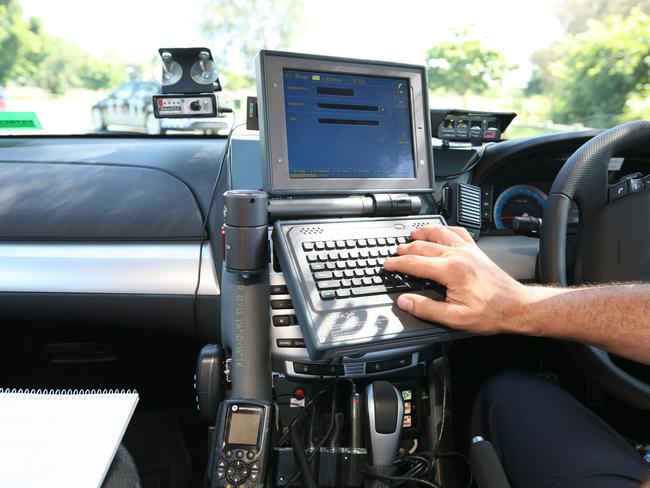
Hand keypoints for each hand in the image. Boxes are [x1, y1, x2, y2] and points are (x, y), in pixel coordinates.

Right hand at [383, 225, 531, 333]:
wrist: (517, 307)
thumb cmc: (490, 313)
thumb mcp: (454, 318)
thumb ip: (426, 309)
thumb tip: (404, 301)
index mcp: (450, 271)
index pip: (414, 263)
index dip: (397, 264)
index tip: (386, 265)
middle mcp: (458, 255)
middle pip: (424, 246)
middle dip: (406, 249)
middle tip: (394, 252)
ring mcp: (468, 251)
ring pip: (440, 233)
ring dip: (424, 232)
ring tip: (412, 234)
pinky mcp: (477, 251)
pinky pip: (458, 232)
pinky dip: (446, 229)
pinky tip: (442, 231)